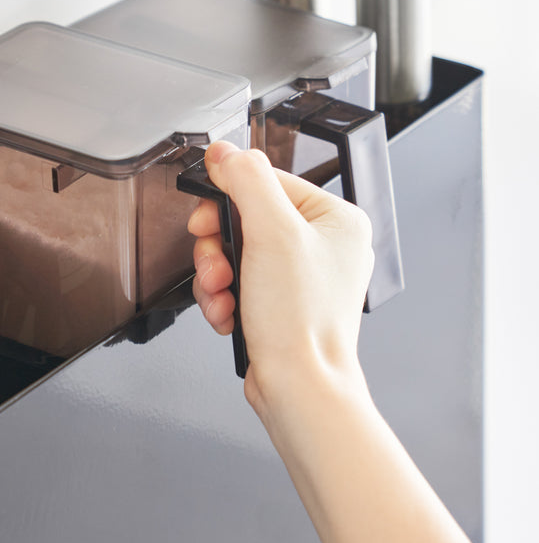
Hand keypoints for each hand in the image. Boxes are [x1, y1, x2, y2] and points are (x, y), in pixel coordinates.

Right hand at [188, 141, 373, 415]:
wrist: (300, 390)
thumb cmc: (302, 323)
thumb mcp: (271, 233)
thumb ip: (246, 181)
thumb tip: (226, 152)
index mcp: (336, 219)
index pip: (268, 182)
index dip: (228, 198)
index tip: (205, 216)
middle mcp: (324, 245)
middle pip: (246, 218)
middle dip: (219, 245)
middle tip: (214, 260)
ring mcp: (303, 277)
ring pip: (237, 252)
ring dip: (216, 274)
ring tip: (221, 293)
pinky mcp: (281, 304)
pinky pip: (239, 282)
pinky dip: (223, 297)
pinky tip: (227, 312)